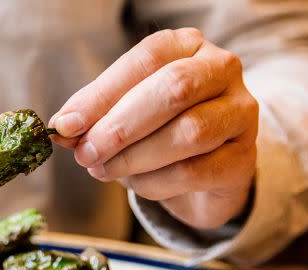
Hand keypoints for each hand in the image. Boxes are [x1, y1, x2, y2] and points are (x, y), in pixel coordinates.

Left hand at [50, 28, 258, 229]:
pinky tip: (136, 184)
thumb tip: (63, 128)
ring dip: (134, 158)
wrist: (202, 171)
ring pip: (188, 133)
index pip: (144, 60)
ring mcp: (240, 112)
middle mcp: (220, 70)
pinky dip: (155, 183)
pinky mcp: (244, 157)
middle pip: (173, 90)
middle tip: (86, 153)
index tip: (66, 125)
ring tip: (103, 170)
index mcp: (186, 46)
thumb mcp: (121, 115)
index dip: (101, 94)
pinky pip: (195, 171)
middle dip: (120, 127)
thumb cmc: (156, 131)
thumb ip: (94, 117)